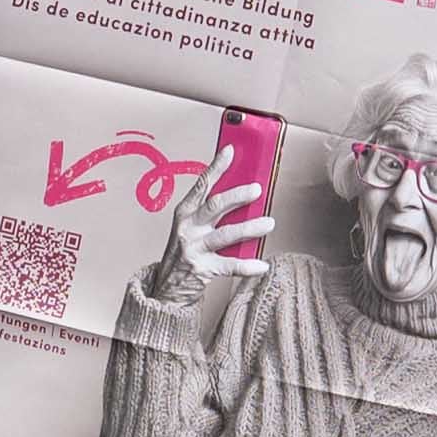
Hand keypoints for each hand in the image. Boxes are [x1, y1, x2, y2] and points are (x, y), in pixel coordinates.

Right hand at [149, 151, 267, 290]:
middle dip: (237, 196)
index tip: (230, 151)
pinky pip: (228, 266)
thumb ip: (212, 210)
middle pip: (214, 207)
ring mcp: (194, 248)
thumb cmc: (185, 249)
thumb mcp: (192, 225)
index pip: (202, 185)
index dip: (216, 167)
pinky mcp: (203, 269)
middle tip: (256, 189)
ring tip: (269, 223)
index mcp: (185, 212)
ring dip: (249, 228)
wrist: (167, 286)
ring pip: (225, 235)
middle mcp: (188, 228)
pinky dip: (247, 266)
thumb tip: (242, 192)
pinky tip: (262, 265)